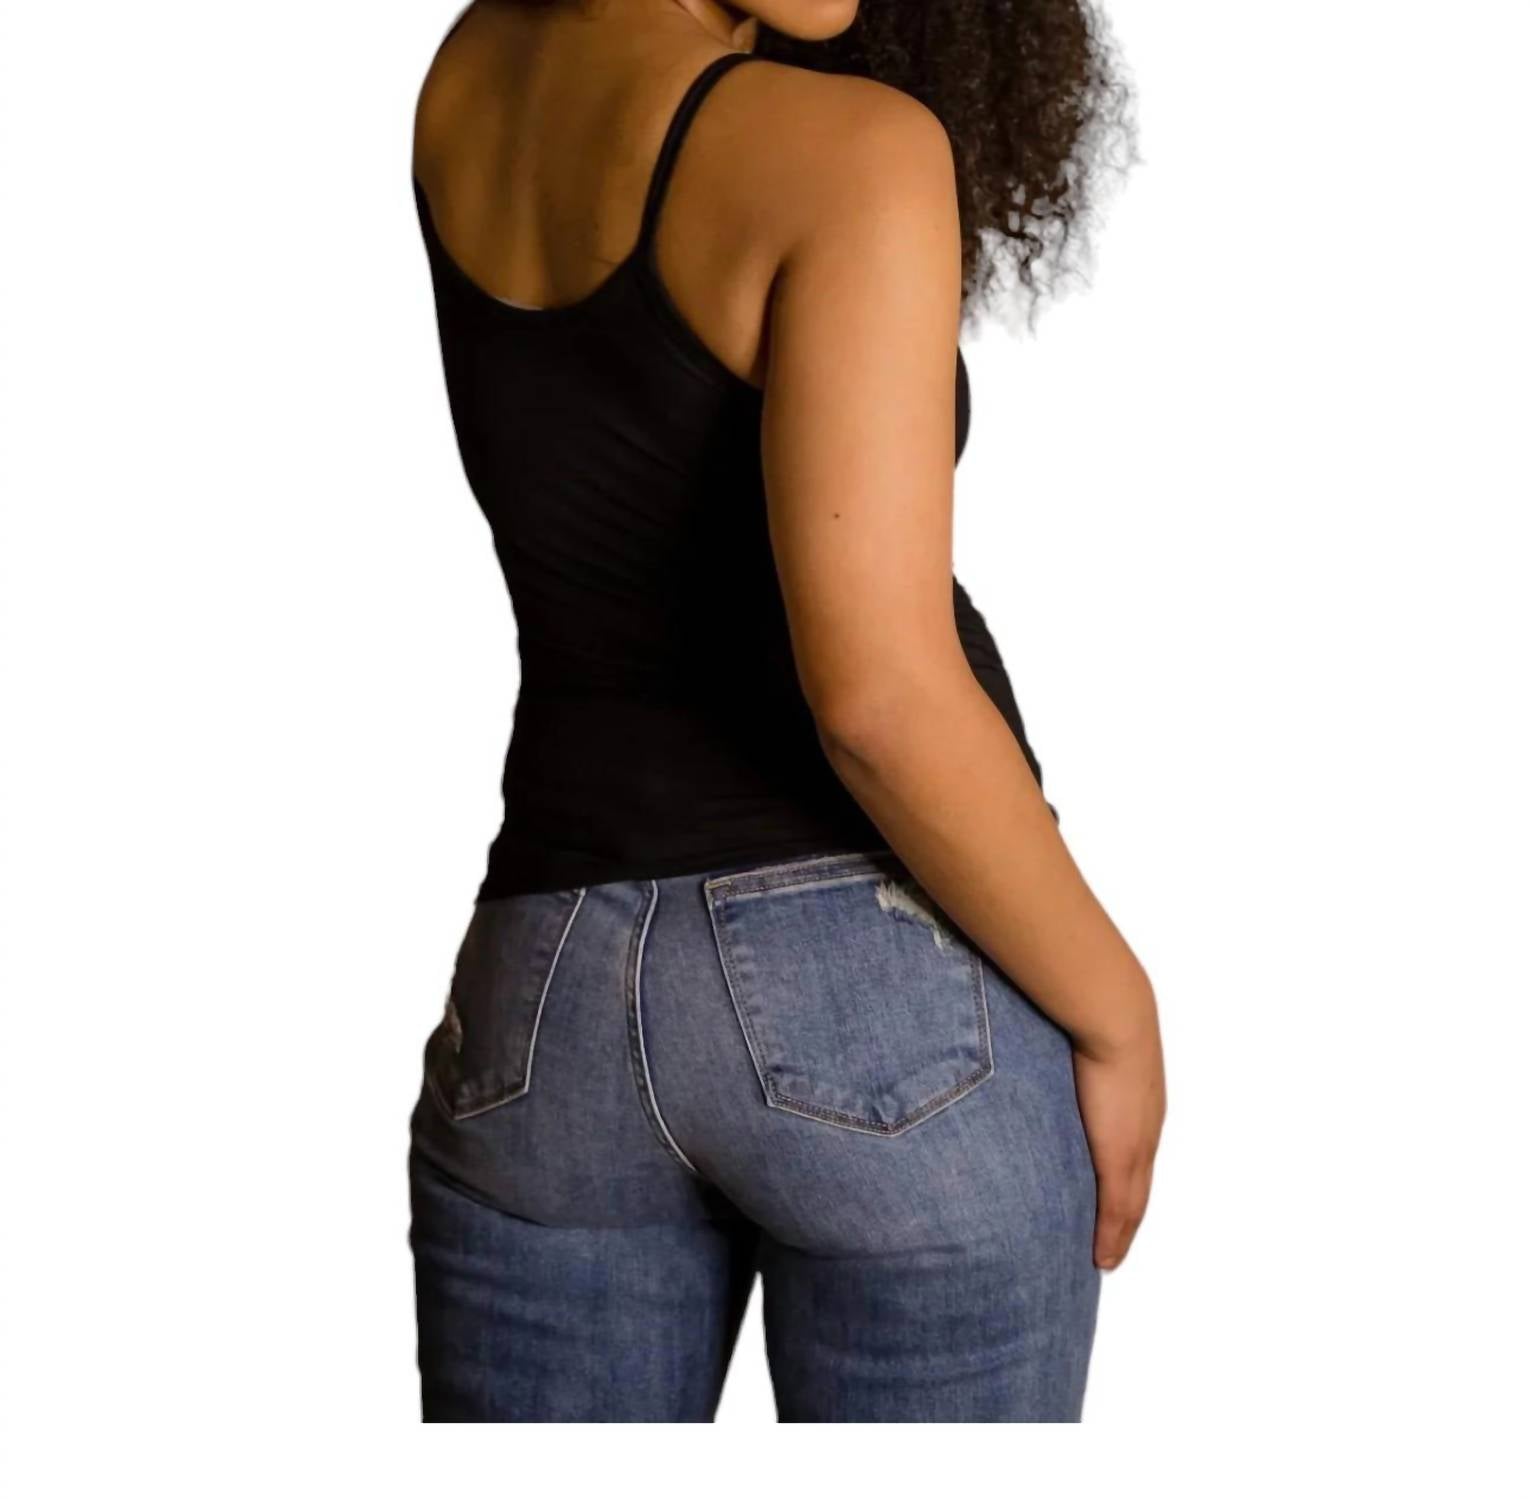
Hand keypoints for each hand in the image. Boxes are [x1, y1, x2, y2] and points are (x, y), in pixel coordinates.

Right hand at [1072, 1025, 1165, 1270]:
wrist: (1113, 1013)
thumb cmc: (1094, 1013)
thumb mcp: (1088, 1039)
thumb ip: (1074, 1052)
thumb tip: (1050, 1044)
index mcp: (1140, 1106)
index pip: (1135, 1158)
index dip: (1126, 1188)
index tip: (1116, 1212)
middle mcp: (1144, 1131)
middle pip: (1139, 1191)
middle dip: (1126, 1221)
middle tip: (1110, 1250)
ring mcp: (1135, 1145)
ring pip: (1131, 1206)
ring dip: (1119, 1235)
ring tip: (1104, 1260)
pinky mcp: (1120, 1155)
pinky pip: (1118, 1210)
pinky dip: (1112, 1237)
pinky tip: (1103, 1259)